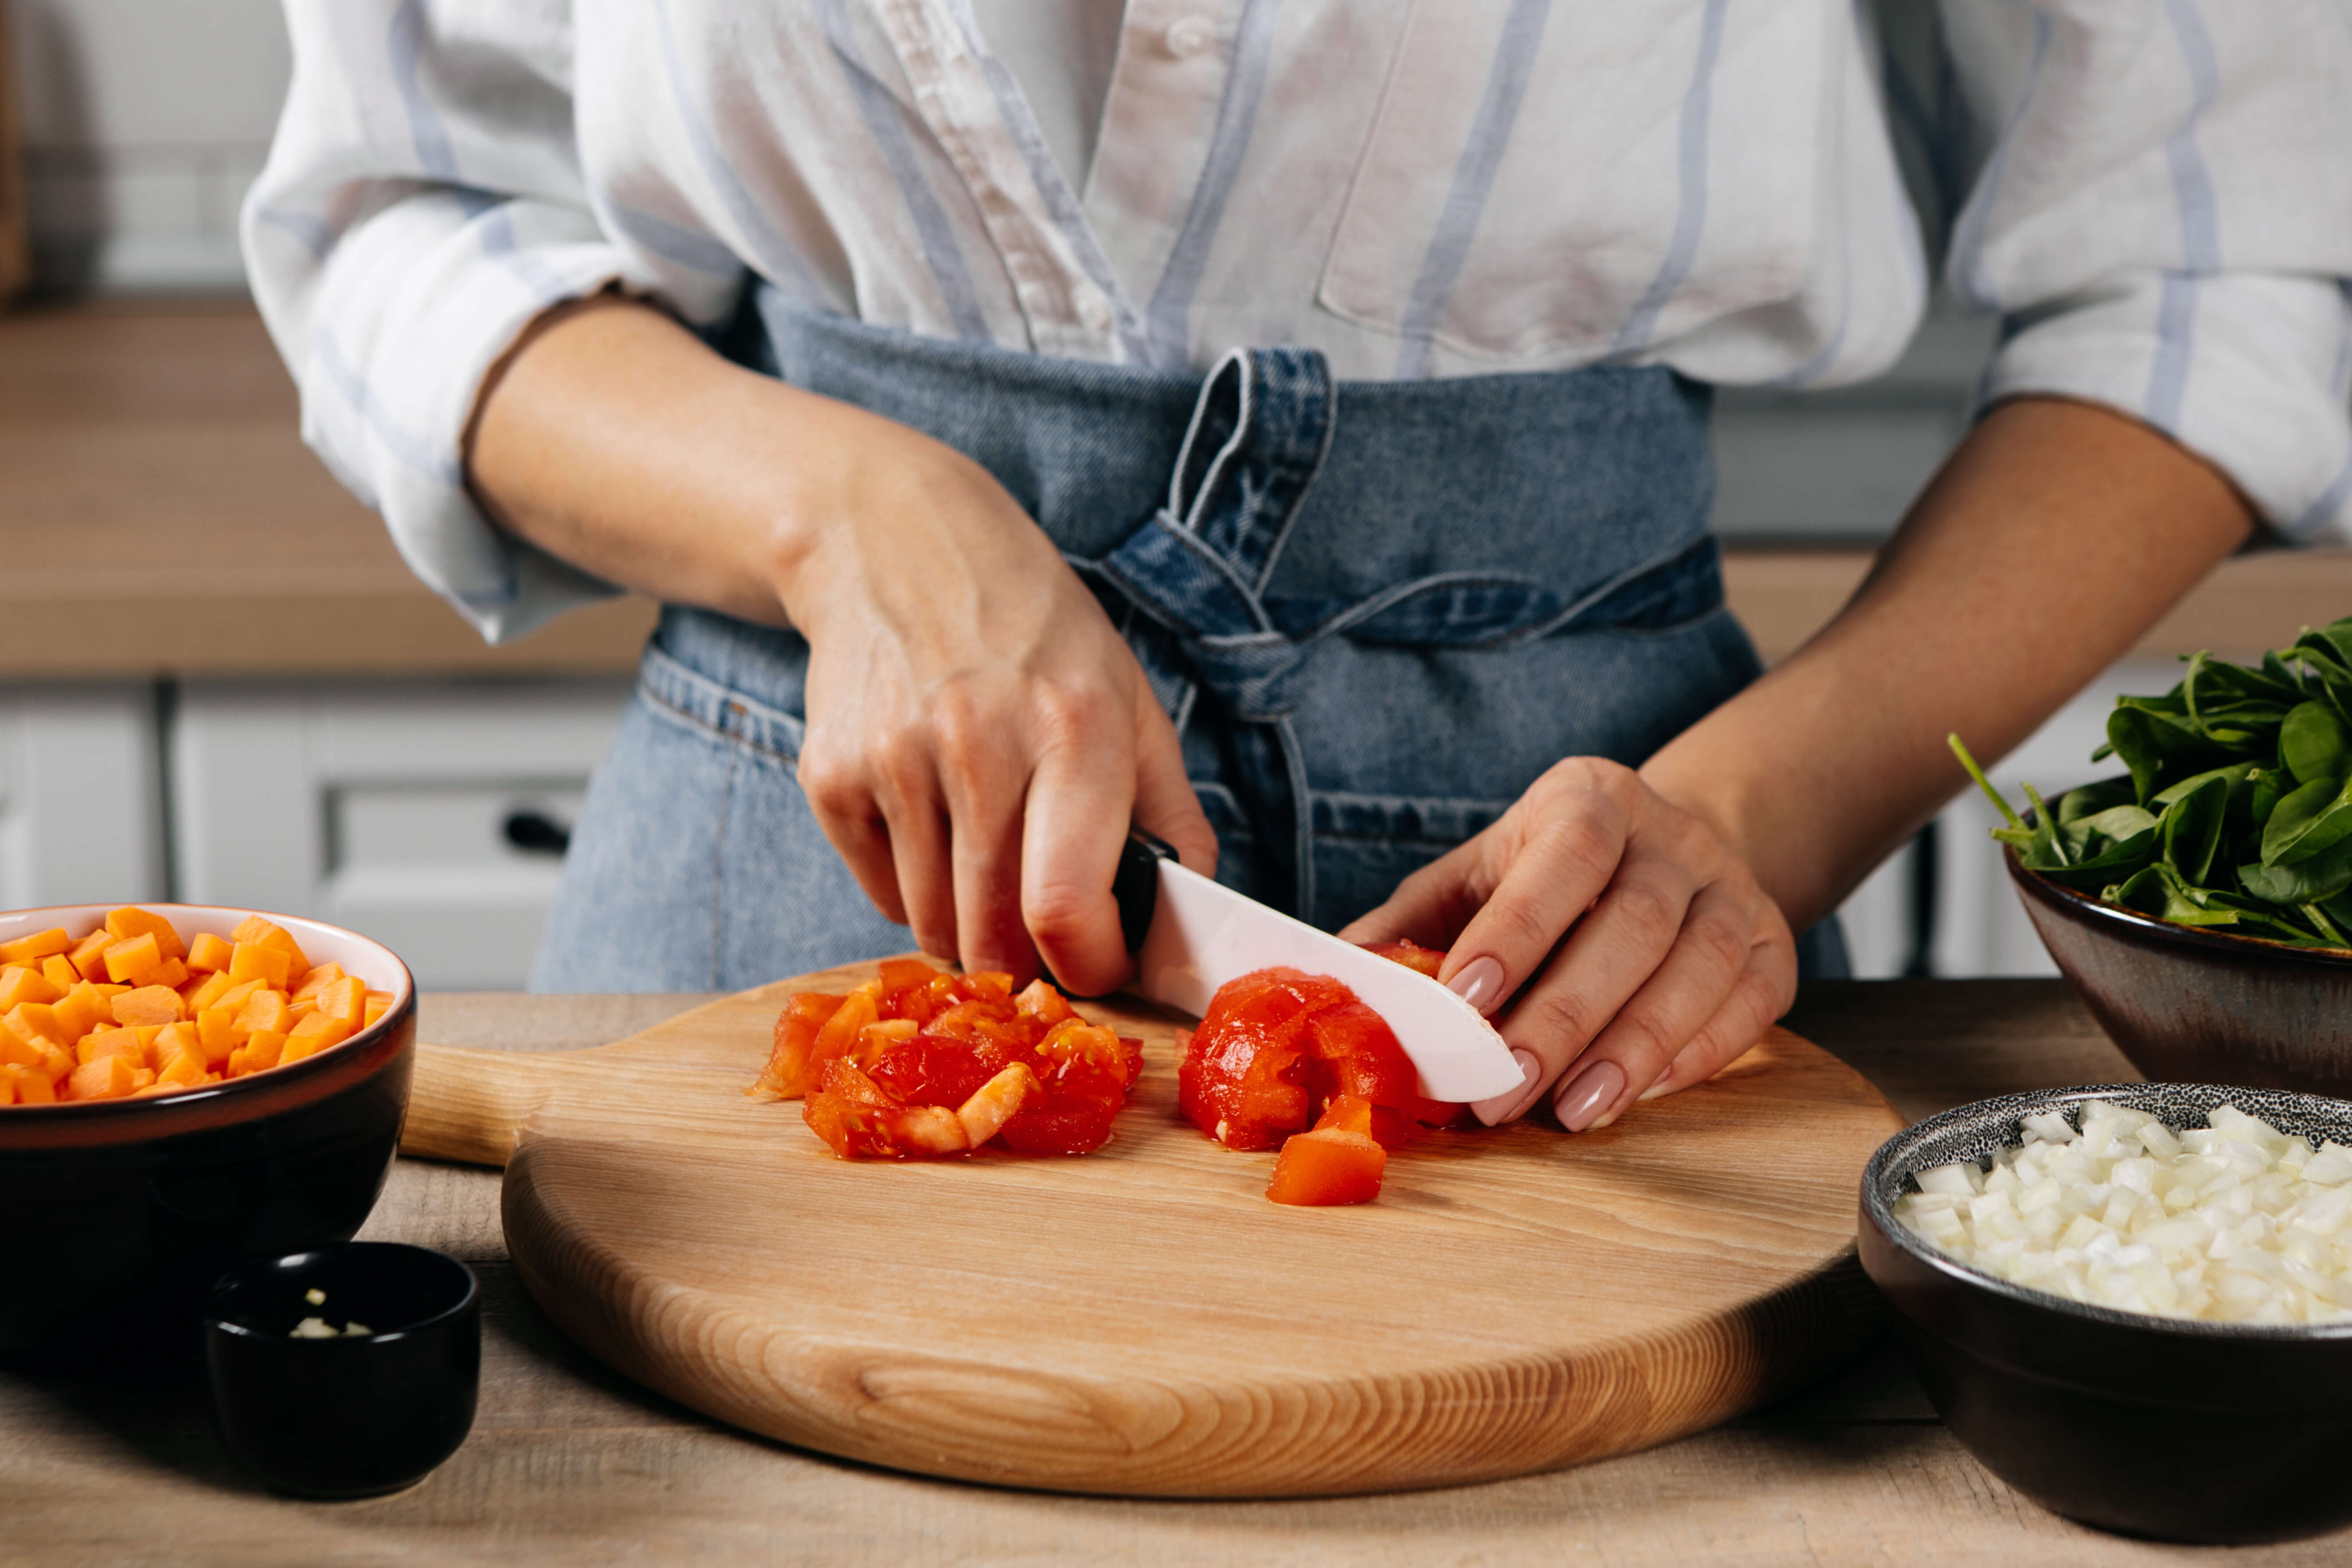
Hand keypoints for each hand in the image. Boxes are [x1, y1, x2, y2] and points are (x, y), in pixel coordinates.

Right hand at [783, 423, 1215, 991]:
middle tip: (1046, 934)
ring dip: (969, 927)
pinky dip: (912, 889)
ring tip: (989, 864)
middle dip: (1028, 963)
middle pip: (994, 936)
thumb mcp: (1126, 695)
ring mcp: (894, 759)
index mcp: (1073, 726)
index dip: (1089, 967)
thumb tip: (1185, 914)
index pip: (1065, 907)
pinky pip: (880, 893)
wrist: (898, 544)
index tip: (1100, 966)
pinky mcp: (831, 775)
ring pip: (932, 927)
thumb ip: (1167, 811)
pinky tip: (933, 823)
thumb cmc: (1033, 631)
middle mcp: (978, 743)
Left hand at [1338, 758, 1794, 1129]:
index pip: (1563, 856)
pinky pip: (1753, 1002)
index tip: (1464, 1003)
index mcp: (1588, 798)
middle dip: (1565, 1016)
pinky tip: (1640, 1094)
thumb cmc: (1539, 879)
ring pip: (1701, 966)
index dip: (1517, 930)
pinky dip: (1699, 1053)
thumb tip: (1333, 985)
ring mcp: (1732, 888)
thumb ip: (1406, 929)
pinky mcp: (1775, 944)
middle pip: (1634, 924)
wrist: (1659, 853)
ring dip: (1634, 1047)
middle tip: (1504, 1090)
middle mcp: (1672, 835)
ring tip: (1573, 1112)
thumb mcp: (1469, 879)